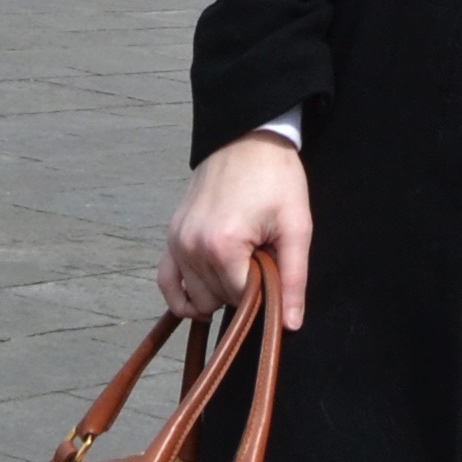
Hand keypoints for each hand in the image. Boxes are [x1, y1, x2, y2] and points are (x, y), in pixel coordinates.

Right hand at [159, 134, 310, 332]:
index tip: (274, 266)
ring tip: (240, 260)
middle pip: (217, 300)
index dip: (264, 290)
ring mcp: (176, 241)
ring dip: (217, 290)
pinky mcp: (171, 235)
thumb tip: (290, 325)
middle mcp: (192, 247)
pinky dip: (180, 296)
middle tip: (259, 257)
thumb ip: (293, 279)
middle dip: (242, 289)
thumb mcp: (296, 226)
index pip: (242, 299)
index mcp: (223, 246)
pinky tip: (199, 300)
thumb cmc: (276, 178)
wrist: (248, 136)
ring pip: (194, 297)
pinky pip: (165, 281)